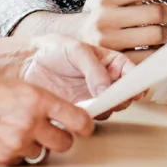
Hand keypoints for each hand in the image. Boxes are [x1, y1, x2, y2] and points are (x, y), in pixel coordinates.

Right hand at [0, 73, 94, 165]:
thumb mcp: (18, 83)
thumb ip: (42, 98)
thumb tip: (62, 110)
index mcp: (38, 98)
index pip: (79, 120)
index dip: (84, 125)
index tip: (84, 126)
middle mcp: (31, 122)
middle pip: (65, 143)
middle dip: (60, 137)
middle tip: (51, 130)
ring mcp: (18, 142)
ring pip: (42, 151)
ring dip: (36, 144)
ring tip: (17, 129)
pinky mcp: (5, 157)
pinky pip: (22, 158)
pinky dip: (17, 151)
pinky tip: (3, 136)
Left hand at [19, 34, 135, 104]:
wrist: (29, 63)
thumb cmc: (54, 49)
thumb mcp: (77, 51)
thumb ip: (94, 69)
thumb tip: (106, 89)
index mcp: (110, 62)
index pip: (131, 72)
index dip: (137, 82)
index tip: (137, 91)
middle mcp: (105, 80)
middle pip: (125, 94)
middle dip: (122, 98)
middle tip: (113, 98)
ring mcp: (94, 95)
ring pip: (111, 108)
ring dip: (106, 108)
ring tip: (95, 101)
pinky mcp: (81, 108)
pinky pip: (93, 117)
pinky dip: (91, 115)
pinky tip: (82, 108)